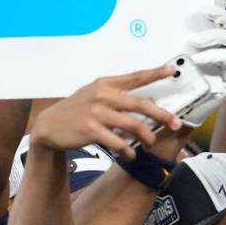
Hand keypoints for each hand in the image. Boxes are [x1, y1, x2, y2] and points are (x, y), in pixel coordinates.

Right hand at [31, 68, 180, 159]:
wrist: (49, 126)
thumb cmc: (78, 110)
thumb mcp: (95, 95)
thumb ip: (118, 96)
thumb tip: (150, 102)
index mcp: (106, 84)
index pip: (135, 77)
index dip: (155, 73)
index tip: (171, 70)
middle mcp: (103, 95)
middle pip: (141, 104)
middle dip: (163, 115)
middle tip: (176, 124)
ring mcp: (96, 112)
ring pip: (134, 125)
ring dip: (147, 137)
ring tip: (150, 143)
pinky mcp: (90, 130)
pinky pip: (119, 142)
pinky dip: (128, 151)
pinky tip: (131, 154)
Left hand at [184, 0, 225, 126]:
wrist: (182, 107)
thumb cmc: (180, 76)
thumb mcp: (173, 49)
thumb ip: (176, 30)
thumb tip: (178, 9)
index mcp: (209, 35)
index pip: (218, 12)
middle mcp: (221, 44)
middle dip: (219, 14)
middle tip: (204, 11)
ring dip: (213, 37)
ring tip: (195, 42)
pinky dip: (214, 57)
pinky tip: (200, 59)